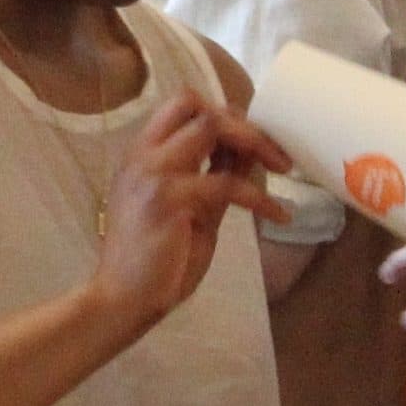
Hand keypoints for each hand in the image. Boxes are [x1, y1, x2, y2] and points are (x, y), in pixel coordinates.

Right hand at [85, 94, 285, 337]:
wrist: (122, 300)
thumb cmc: (153, 263)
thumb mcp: (191, 211)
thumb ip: (212, 178)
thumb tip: (248, 153)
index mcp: (142, 156)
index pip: (181, 106)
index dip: (222, 113)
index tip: (251, 140)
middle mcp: (143, 155)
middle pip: (195, 104)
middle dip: (240, 121)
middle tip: (271, 150)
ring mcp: (153, 173)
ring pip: (211, 127)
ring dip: (254, 143)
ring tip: (282, 168)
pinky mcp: (168, 199)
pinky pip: (226, 183)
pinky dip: (260, 198)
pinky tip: (278, 215)